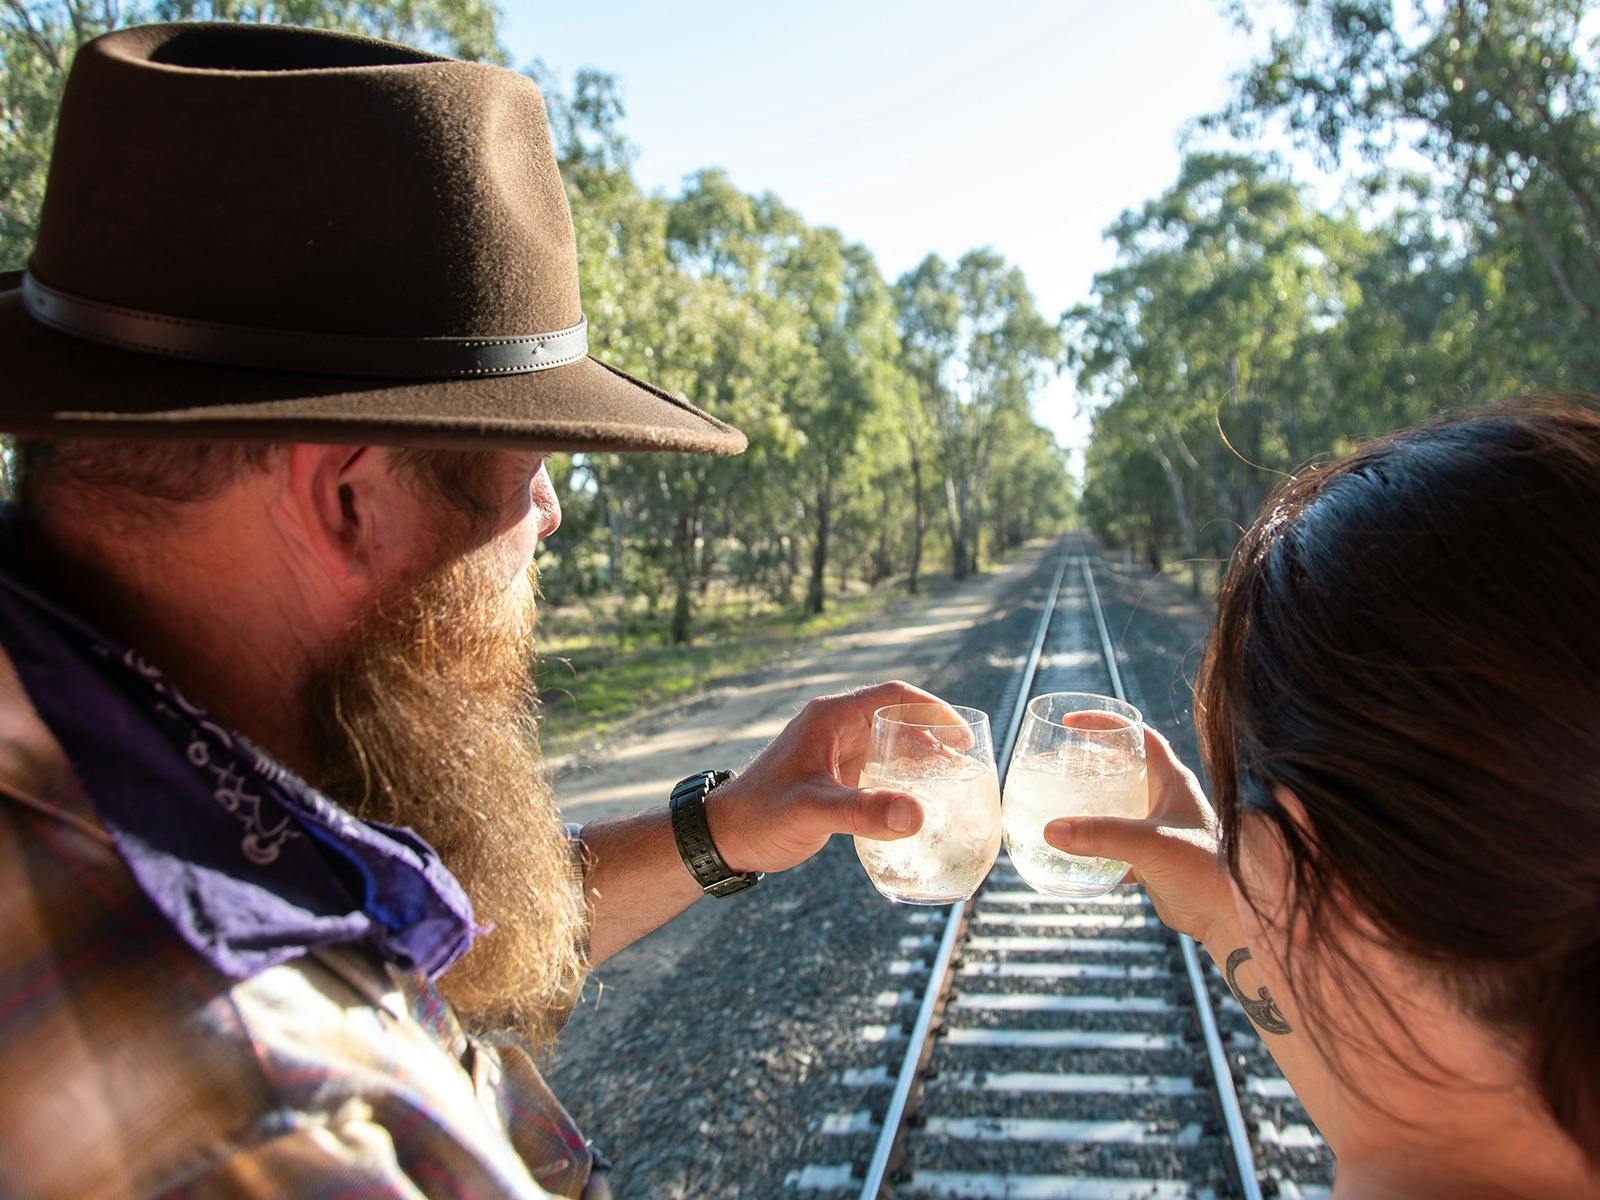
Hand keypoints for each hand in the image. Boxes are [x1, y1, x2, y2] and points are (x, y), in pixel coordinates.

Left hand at [703, 680, 957, 873]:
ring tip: (953, 780)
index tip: (962, 734)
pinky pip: (877, 767)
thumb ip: (863, 812)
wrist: (723, 838)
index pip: (893, 696)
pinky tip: (920, 799)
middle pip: (896, 719)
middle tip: (966, 763)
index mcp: (829, 718)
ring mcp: (833, 751)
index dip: (932, 709)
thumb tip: (917, 814)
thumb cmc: (760, 816)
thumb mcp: (813, 811)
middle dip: (933, 736)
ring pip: (888, 743)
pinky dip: (902, 777)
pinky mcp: (832, 776)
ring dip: (920, 757)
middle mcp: (834, 727)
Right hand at [1043, 727, 1233, 945]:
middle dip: (1089, 762)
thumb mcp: (1151, 844)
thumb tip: (1052, 830)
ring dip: (1089, 805)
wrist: (1229, 919)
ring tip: (1057, 802)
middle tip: (1056, 763)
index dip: (1107, 724)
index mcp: (1172, 782)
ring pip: (1117, 808)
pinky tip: (1069, 853)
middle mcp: (1165, 802)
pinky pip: (1114, 846)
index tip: (1072, 723)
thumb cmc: (1206, 869)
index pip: (1139, 736)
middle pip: (1123, 769)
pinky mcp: (1151, 861)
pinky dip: (1092, 847)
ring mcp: (1158, 831)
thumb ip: (1102, 836)